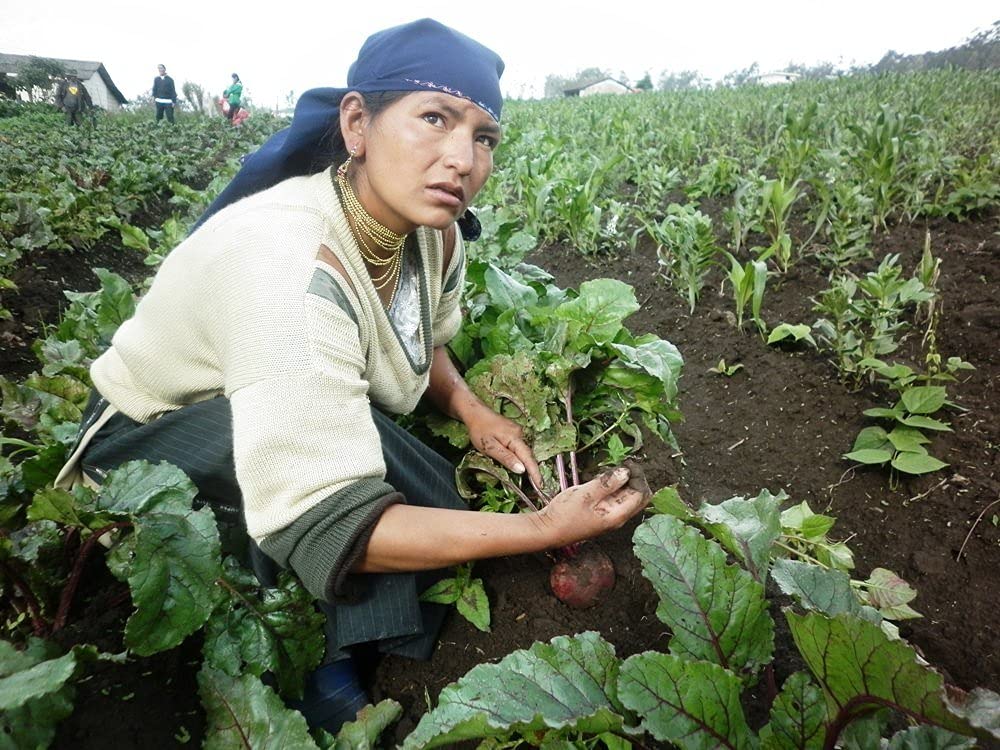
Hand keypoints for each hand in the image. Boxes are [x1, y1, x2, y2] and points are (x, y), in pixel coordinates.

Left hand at [464, 405, 541, 487]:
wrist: (475, 413)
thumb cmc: (479, 430)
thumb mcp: (489, 446)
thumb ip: (506, 458)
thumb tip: (521, 470)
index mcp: (515, 438)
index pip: (528, 458)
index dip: (535, 472)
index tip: (540, 485)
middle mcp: (520, 434)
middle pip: (529, 455)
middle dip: (533, 470)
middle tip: (537, 487)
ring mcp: (518, 433)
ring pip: (525, 452)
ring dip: (528, 465)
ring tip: (531, 479)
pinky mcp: (514, 433)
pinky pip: (520, 448)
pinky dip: (522, 458)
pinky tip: (520, 465)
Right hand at [534, 467, 649, 548]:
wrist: (549, 530)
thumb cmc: (565, 514)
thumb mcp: (584, 494)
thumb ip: (606, 483)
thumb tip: (626, 472)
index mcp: (617, 515)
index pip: (641, 494)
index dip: (638, 476)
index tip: (626, 463)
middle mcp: (618, 517)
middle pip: (639, 496)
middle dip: (635, 478)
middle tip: (621, 465)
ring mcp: (611, 516)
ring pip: (627, 496)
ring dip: (624, 482)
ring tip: (609, 471)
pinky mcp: (603, 513)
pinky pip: (615, 498)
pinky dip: (614, 487)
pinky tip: (601, 480)